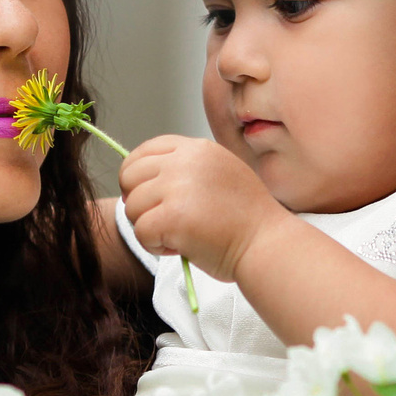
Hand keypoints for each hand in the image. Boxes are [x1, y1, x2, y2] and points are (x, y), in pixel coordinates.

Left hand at [118, 134, 293, 283]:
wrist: (266, 243)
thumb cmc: (246, 219)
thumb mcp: (219, 173)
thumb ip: (186, 169)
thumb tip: (145, 179)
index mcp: (196, 148)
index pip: (144, 151)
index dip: (137, 176)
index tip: (148, 195)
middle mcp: (184, 161)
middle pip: (129, 176)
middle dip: (140, 202)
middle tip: (164, 219)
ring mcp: (177, 187)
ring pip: (132, 207)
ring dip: (149, 226)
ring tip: (180, 234)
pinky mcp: (172, 216)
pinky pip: (140, 232)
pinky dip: (155, 245)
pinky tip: (180, 246)